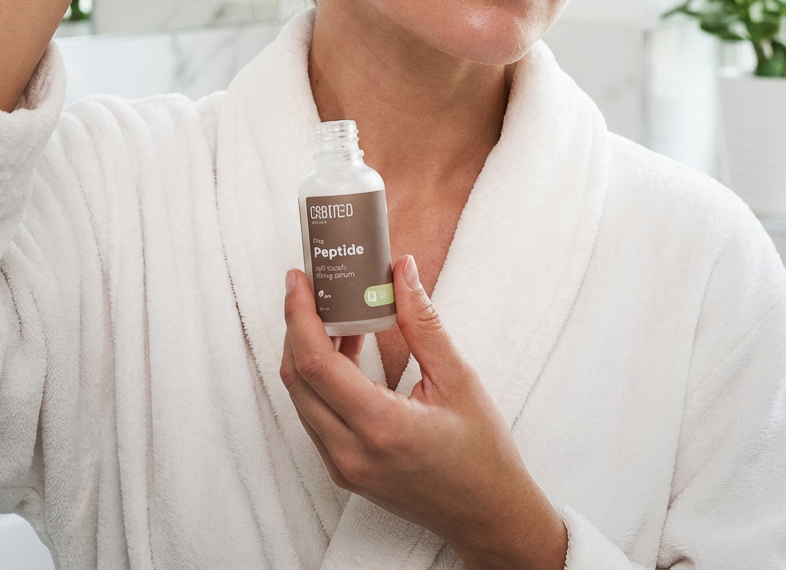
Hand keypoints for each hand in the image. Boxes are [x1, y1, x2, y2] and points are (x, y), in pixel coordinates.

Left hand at [280, 256, 567, 569]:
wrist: (488, 514)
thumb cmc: (482, 452)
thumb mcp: (458, 378)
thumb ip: (422, 322)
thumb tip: (401, 272)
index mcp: (381, 427)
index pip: (316, 364)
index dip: (299, 316)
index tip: (298, 280)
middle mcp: (351, 452)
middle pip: (297, 378)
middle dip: (297, 325)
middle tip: (312, 286)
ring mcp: (342, 466)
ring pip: (301, 396)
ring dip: (308, 349)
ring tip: (335, 310)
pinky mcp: (343, 468)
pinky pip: (315, 414)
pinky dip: (320, 376)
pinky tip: (346, 347)